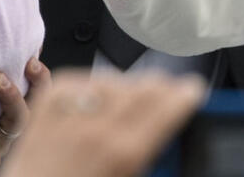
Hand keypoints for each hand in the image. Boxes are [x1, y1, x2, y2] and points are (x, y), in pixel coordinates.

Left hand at [0, 70, 204, 176]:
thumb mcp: (126, 175)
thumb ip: (150, 154)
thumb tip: (169, 133)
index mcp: (124, 153)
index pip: (168, 104)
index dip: (186, 93)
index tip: (193, 90)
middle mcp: (98, 128)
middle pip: (147, 86)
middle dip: (163, 87)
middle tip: (170, 92)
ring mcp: (72, 110)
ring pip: (119, 78)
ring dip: (131, 85)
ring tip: (133, 99)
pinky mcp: (50, 99)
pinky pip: (87, 77)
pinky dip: (99, 84)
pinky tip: (102, 97)